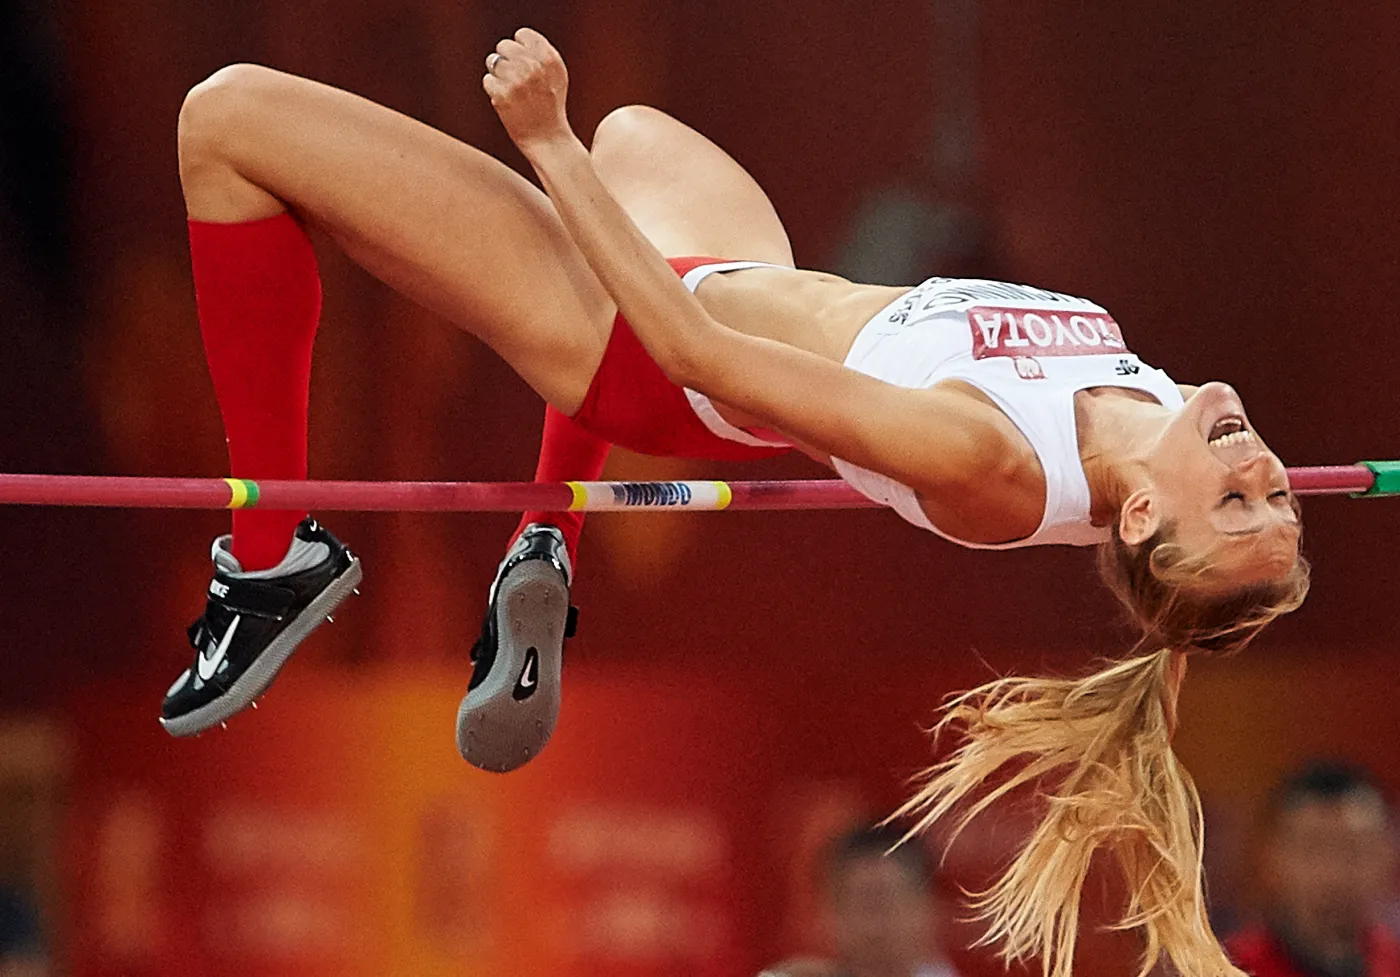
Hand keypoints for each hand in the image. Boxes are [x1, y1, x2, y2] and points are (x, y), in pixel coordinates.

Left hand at [483, 28, 573, 154]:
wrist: (548, 140)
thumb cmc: (551, 109)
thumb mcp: (557, 77)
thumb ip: (542, 54)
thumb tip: (520, 38)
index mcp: (548, 58)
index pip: (522, 35)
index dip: (520, 49)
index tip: (524, 64)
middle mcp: (533, 66)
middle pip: (504, 46)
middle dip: (506, 61)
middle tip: (516, 81)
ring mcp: (516, 80)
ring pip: (493, 62)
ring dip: (499, 76)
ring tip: (513, 92)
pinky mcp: (502, 95)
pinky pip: (487, 81)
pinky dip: (494, 91)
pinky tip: (507, 102)